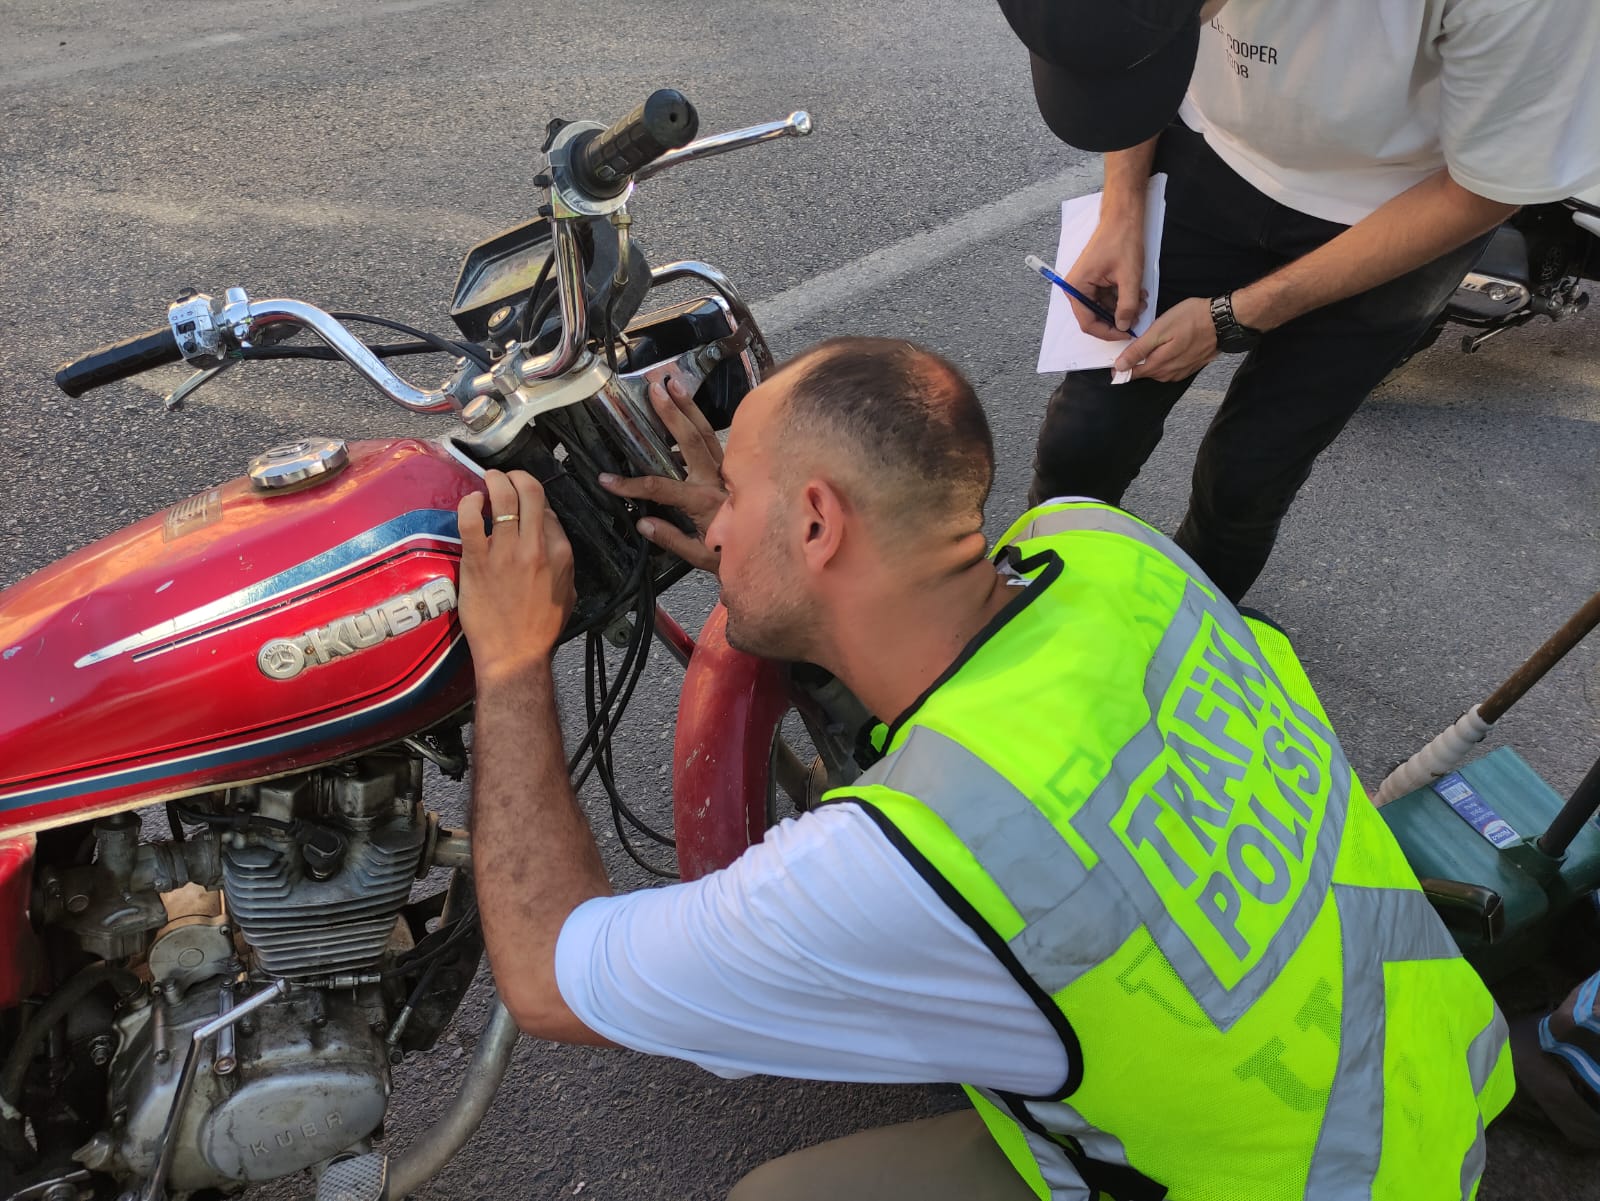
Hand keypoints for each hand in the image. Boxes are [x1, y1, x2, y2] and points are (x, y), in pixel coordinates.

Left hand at [456, 469, 575, 676]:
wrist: (514, 655)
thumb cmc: (540, 628)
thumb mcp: (568, 591)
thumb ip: (562, 558)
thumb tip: (549, 531)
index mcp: (561, 554)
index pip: (548, 509)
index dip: (534, 500)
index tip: (524, 502)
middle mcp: (536, 548)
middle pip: (530, 492)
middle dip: (516, 476)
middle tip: (505, 477)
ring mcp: (506, 553)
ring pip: (501, 498)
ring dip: (494, 480)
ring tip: (488, 479)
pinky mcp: (478, 561)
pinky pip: (472, 519)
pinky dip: (470, 502)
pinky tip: (471, 501)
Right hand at [598, 372, 724, 572]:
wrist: (772, 551)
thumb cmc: (733, 554)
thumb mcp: (700, 556)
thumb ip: (671, 539)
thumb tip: (643, 522)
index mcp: (704, 502)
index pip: (660, 488)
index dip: (631, 485)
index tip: (607, 480)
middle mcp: (717, 479)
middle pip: (692, 440)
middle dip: (671, 413)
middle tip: (654, 389)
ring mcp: (727, 470)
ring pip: (707, 432)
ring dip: (689, 406)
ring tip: (672, 383)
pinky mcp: (733, 466)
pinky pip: (715, 439)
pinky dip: (700, 422)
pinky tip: (685, 409)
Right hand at [1068, 215, 1147, 338]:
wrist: (1122, 217)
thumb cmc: (1121, 240)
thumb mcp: (1129, 276)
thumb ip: (1127, 305)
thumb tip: (1124, 326)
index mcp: (1077, 287)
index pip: (1088, 322)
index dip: (1108, 332)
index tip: (1127, 333)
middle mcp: (1076, 288)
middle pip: (1095, 317)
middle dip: (1118, 319)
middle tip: (1138, 317)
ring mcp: (1086, 284)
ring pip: (1103, 308)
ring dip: (1123, 309)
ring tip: (1142, 302)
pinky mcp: (1095, 280)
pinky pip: (1106, 298)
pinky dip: (1122, 299)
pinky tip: (1137, 294)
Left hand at [1113, 296, 1218, 381]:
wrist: (1222, 320)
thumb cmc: (1191, 319)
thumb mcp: (1159, 331)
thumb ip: (1138, 350)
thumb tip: (1120, 366)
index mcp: (1158, 365)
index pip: (1132, 374)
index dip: (1121, 367)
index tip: (1114, 359)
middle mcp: (1168, 374)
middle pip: (1144, 372)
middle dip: (1137, 362)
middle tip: (1135, 344)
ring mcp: (1180, 372)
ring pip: (1157, 371)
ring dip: (1152, 361)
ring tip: (1153, 344)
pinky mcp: (1190, 367)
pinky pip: (1170, 369)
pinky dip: (1165, 360)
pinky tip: (1168, 348)